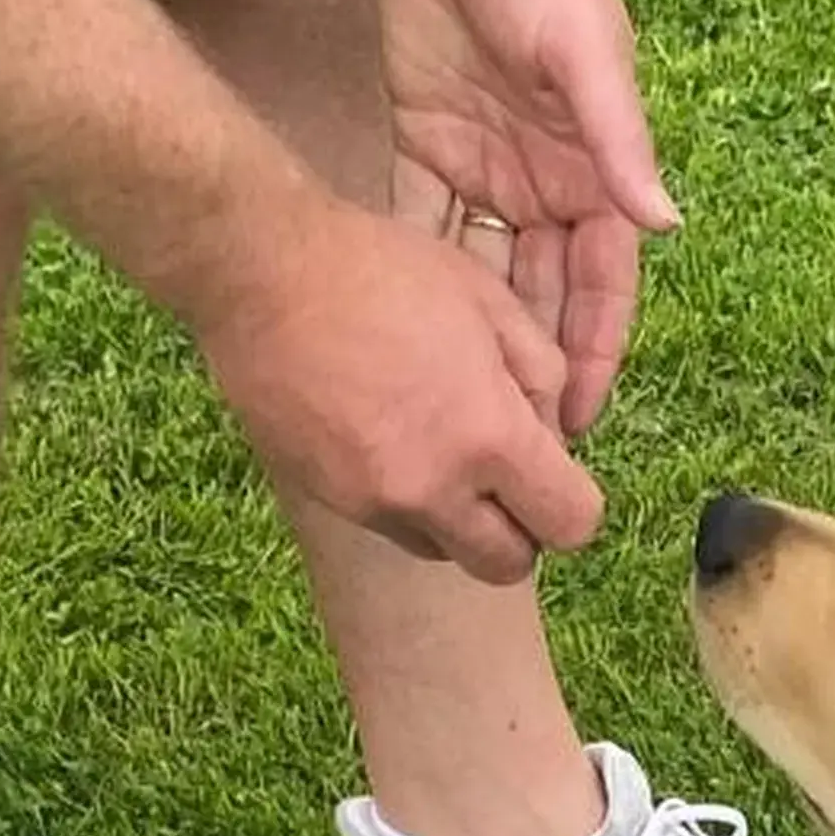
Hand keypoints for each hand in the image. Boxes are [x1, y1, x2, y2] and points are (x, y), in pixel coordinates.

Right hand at [185, 188, 604, 581]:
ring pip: (444, 549)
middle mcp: (432, 487)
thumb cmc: (383, 271)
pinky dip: (406, 501)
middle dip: (521, 529)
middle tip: (506, 474)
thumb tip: (554, 431)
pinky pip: (388, 523)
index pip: (571, 524)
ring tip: (441, 447)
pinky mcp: (324, 497)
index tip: (554, 468)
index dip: (573, 500)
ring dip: (460, 519)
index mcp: (488, 436)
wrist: (262, 273)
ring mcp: (370, 500)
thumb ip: (544, 376)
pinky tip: (389, 436)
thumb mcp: (492, 303)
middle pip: (509, 564)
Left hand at [380, 0, 676, 433]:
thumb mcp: (587, 54)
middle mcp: (546, 181)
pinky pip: (421, 223)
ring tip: (446, 407)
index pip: (602, 284)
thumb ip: (621, 144)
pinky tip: (390, 332)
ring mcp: (486, 165)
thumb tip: (668, 225)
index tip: (578, 425)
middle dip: (529, 370)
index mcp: (595, 169)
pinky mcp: (426, 138)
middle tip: (504, 444)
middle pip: (540, 296)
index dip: (595, 355)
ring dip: (469, 338)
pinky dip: (413, 274)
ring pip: (481, 274)